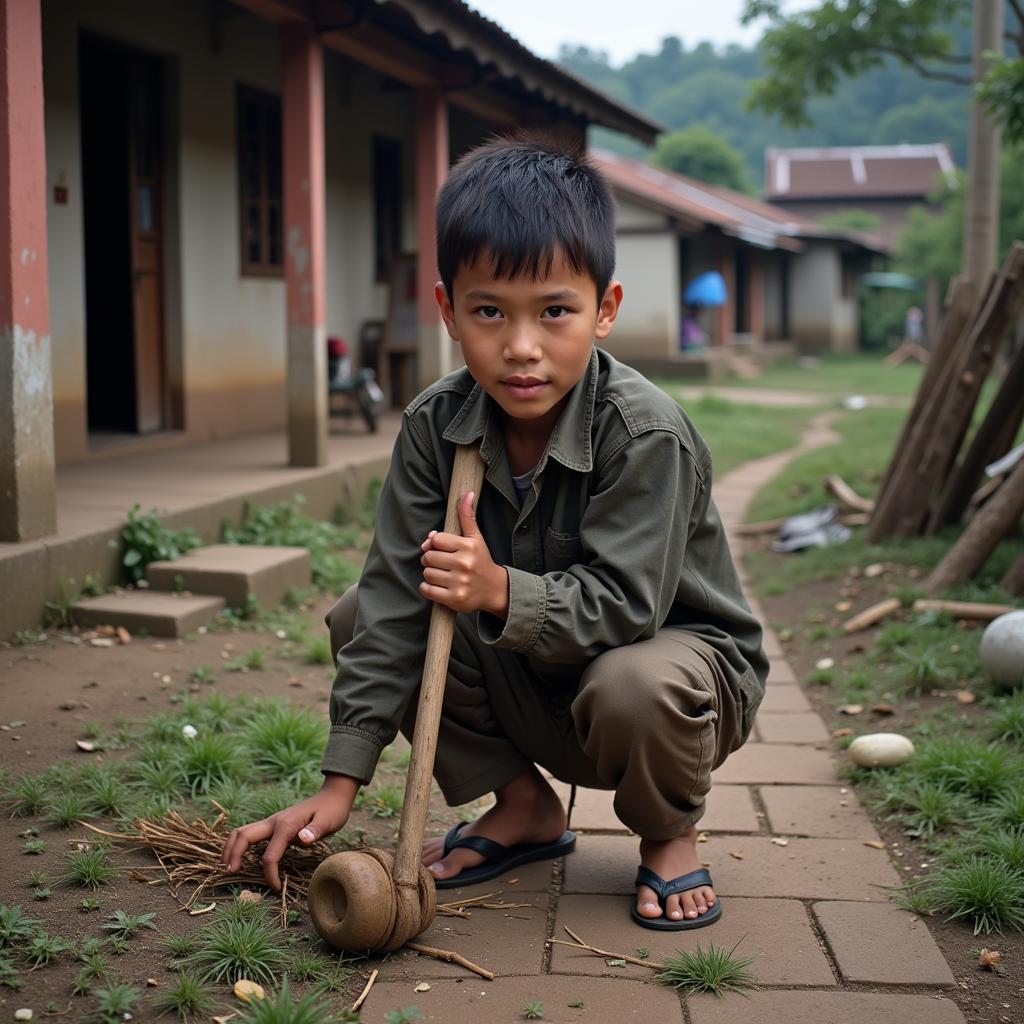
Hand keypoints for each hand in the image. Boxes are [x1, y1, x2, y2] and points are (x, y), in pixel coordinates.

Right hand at [219, 774, 357, 890]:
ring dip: (231, 847)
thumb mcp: (329, 821)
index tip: (275, 888)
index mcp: (286, 825)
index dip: (269, 874)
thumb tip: (302, 839)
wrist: (333, 795)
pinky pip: (250, 833)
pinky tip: (239, 856)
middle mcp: (274, 821)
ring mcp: (272, 822)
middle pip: (243, 836)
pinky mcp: (274, 824)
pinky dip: (240, 844)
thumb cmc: (332, 810)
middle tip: (229, 872)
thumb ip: (315, 830)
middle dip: (232, 854)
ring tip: (226, 865)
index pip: (269, 855)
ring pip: (243, 832)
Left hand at [419, 491, 508, 616]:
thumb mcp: (476, 538)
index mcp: (468, 547)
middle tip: (442, 563)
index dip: (434, 544)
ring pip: (427, 573)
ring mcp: (460, 583)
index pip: (435, 539)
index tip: (441, 548)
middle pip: (428, 557)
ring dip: (430, 574)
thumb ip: (468, 517)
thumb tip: (468, 493)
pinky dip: (428, 588)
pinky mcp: (455, 599)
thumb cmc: (481, 561)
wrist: (494, 590)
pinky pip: (426, 589)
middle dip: (431, 560)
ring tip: (443, 575)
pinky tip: (439, 586)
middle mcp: (464, 564)